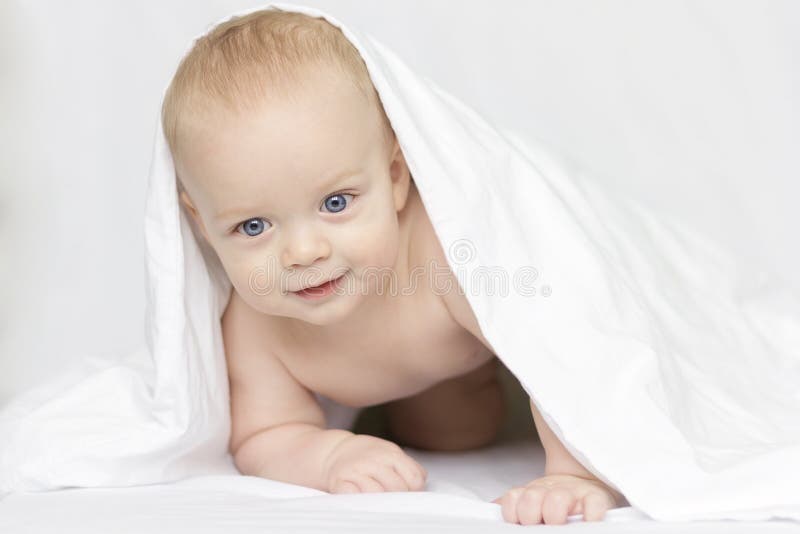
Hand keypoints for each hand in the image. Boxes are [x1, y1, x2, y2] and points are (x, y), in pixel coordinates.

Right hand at [322, 434, 427, 492]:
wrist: (336, 451)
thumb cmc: (371, 457)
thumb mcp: (392, 454)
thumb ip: (409, 468)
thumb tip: (420, 488)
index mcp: (391, 454)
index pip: (415, 479)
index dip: (414, 489)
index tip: (408, 492)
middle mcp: (374, 461)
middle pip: (397, 488)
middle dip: (398, 498)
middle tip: (392, 499)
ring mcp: (355, 471)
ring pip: (376, 493)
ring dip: (379, 501)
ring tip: (377, 500)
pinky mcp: (339, 481)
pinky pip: (352, 497)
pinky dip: (358, 501)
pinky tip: (360, 498)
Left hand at [491, 474, 623, 524]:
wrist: (587, 481)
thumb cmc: (556, 500)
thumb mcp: (531, 500)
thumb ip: (511, 506)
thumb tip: (491, 508)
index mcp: (531, 494)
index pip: (512, 500)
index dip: (512, 513)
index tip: (517, 522)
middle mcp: (550, 492)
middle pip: (531, 499)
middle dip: (530, 515)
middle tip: (540, 524)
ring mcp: (574, 495)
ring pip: (557, 500)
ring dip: (554, 514)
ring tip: (559, 524)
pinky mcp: (597, 498)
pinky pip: (594, 506)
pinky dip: (591, 515)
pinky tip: (588, 521)